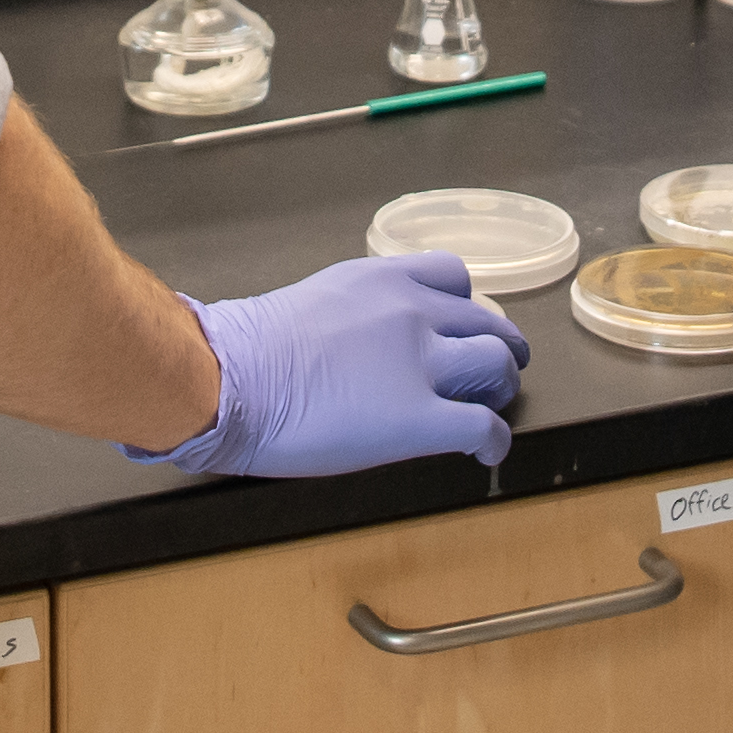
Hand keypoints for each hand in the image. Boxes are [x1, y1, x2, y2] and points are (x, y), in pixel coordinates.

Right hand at [128, 254, 528, 472]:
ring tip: (491, 407)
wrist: (230, 380)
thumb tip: (370, 344)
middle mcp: (414, 312)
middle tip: (491, 374)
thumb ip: (359, 314)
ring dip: (502, 388)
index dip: (465, 309)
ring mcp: (421, 364)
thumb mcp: (316, 302)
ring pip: (498, 366)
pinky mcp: (420, 420)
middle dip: (497, 349)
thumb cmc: (248, 349)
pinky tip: (487, 454)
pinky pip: (484, 426)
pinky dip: (495, 441)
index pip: (454, 278)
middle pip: (487, 324)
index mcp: (384, 280)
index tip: (458, 331)